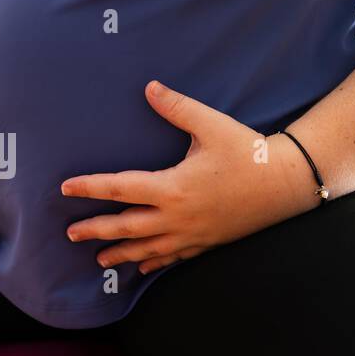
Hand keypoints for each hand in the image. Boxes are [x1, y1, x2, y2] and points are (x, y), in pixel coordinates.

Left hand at [62, 81, 318, 272]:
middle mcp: (177, 216)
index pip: (120, 188)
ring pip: (147, 249)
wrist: (288, 184)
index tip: (66, 188)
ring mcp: (192, 234)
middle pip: (126, 227)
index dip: (90, 188)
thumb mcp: (211, 125)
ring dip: (120, 253)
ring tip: (98, 259)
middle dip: (96, 230)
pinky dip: (153, 262)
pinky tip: (141, 268)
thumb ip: (177, 108)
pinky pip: (173, 258)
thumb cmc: (248, 151)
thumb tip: (149, 87)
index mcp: (173, 187)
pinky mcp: (207, 243)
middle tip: (70, 233)